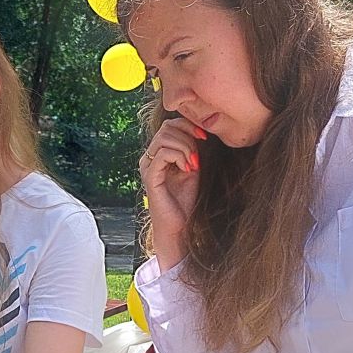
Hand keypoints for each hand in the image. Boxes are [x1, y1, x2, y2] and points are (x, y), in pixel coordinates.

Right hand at [138, 116, 205, 265]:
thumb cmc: (186, 200)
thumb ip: (192, 149)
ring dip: (185, 147)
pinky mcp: (150, 177)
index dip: (188, 126)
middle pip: (166, 128)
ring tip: (193, 164)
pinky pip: (163, 153)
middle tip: (198, 153)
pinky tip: (188, 169)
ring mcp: (147, 167)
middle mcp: (149, 158)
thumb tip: (200, 130)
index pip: (169, 125)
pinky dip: (180, 156)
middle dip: (188, 136)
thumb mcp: (193, 167)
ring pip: (164, 138)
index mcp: (158, 154)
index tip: (204, 137)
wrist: (180, 226)